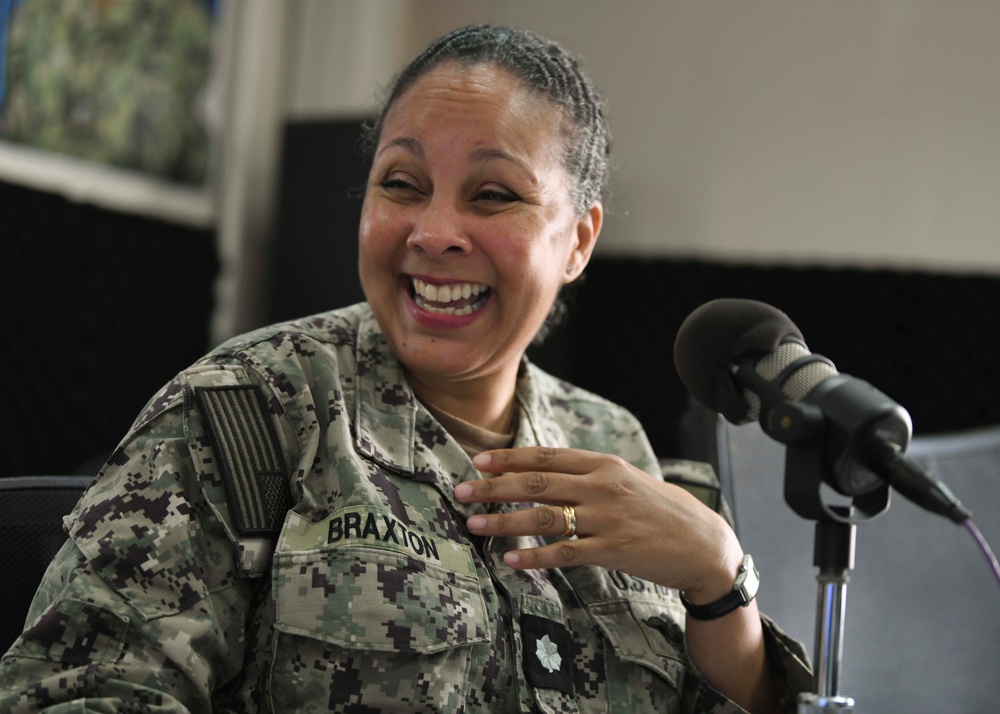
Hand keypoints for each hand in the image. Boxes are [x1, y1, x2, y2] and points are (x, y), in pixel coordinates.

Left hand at [454, 446, 743, 597]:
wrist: (704, 543)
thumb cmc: (659, 510)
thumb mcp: (625, 480)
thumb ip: (588, 474)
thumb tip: (544, 471)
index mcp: (603, 465)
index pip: (546, 456)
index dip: (509, 459)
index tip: (478, 461)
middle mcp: (602, 486)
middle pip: (537, 483)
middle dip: (494, 487)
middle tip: (460, 491)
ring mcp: (607, 519)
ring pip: (544, 517)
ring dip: (504, 521)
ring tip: (474, 524)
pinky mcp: (613, 551)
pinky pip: (565, 554)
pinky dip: (534, 557)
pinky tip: (510, 560)